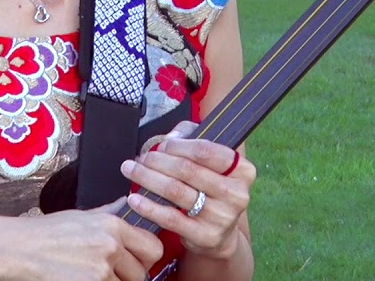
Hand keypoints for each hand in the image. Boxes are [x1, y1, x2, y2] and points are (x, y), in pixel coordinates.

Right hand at [0, 204, 162, 279]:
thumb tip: (124, 205)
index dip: (146, 258)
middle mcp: (111, 246)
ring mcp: (100, 270)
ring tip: (89, 275)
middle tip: (112, 274)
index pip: (153, 246)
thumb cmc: (43, 233)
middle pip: (143, 273)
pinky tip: (79, 279)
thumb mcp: (79, 216)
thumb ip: (108, 214)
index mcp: (112, 225)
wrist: (15, 249)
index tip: (136, 261)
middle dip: (131, 276)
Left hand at [119, 121, 255, 260]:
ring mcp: (222, 217)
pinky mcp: (206, 236)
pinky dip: (148, 206)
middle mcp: (237, 194)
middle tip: (141, 158)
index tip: (160, 146)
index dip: (178, 146)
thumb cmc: (211, 189)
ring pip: (176, 191)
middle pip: (187, 170)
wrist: (221, 234)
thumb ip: (191, 138)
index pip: (205, 150)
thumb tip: (170, 138)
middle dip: (157, 161)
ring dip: (147, 178)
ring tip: (131, 171)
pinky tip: (134, 199)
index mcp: (242, 170)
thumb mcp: (210, 162)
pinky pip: (170, 218)